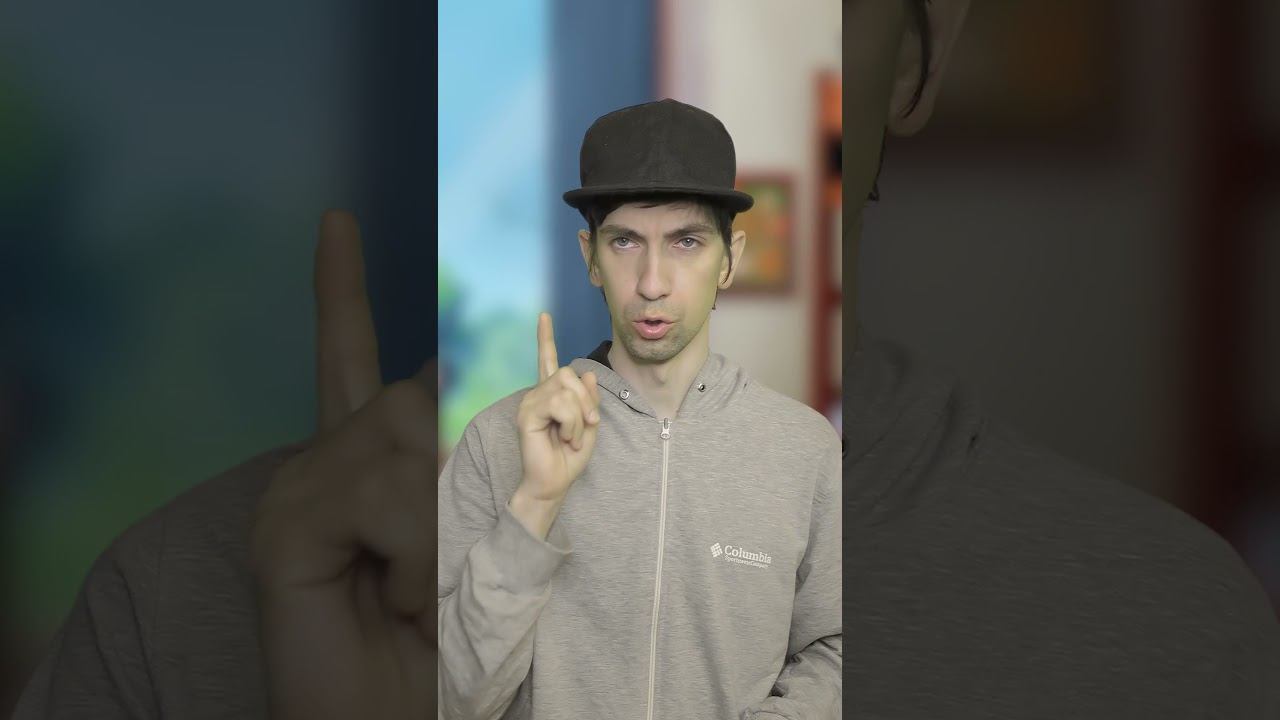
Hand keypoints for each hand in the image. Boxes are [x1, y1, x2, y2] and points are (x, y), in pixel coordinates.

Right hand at [249, 210, 436, 719]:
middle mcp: (322, 463)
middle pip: (417, 399)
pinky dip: (421, 550)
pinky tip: (396, 593)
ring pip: (410, 438)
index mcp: (365, 467)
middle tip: (442, 573)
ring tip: (418, 594)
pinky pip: (385, 491)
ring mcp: (298, 488)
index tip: (337, 224)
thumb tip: (462, 381)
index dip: (342, 293)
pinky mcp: (286, 522)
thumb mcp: (477, 543)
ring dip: (447, 529)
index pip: (350, 359)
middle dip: (464, 480)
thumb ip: (470, 464)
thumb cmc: (439, 649)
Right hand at [510, 313, 600, 535]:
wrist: (554, 483)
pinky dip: (572, 423)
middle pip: (569, 373)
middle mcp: (538, 394)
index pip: (548, 360)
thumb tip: (586, 372)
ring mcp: (530, 402)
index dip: (545, 338)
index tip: (544, 316)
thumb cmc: (570, 457)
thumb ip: (590, 399)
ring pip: (567, 390)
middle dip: (587, 400)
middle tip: (589, 425)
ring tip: (573, 436)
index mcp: (552, 395)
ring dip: (581, 417)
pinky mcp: (528, 414)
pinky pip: (561, 405)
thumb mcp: (590, 425)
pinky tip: (566, 437)